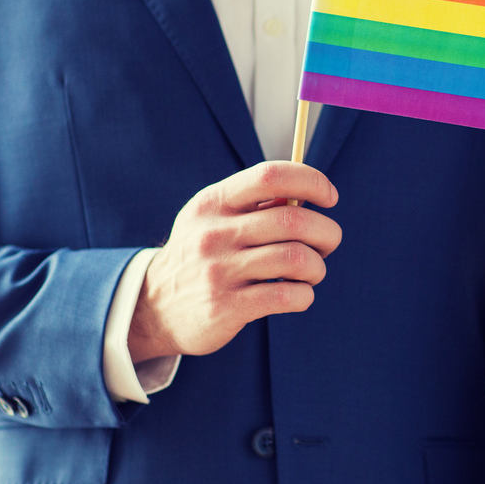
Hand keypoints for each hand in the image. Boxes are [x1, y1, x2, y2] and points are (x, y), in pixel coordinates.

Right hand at [128, 161, 341, 362]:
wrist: (155, 307)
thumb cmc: (204, 255)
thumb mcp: (216, 218)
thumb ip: (258, 203)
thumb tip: (311, 191)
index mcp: (214, 202)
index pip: (270, 175)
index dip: (311, 181)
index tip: (329, 197)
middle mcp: (214, 233)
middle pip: (294, 219)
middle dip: (327, 232)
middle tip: (328, 244)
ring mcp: (218, 271)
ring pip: (297, 258)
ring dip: (318, 267)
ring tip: (313, 272)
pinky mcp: (226, 307)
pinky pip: (287, 295)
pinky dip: (305, 295)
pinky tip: (299, 294)